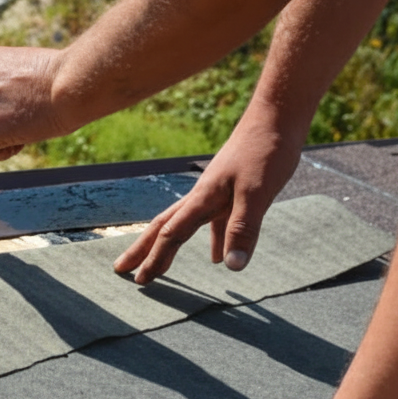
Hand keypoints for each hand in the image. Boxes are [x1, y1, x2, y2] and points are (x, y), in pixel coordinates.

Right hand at [113, 107, 305, 282]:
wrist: (277, 118)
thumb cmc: (265, 152)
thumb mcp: (257, 194)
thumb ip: (243, 229)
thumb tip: (231, 268)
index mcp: (202, 198)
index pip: (171, 233)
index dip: (156, 258)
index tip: (141, 280)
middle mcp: (202, 196)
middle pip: (164, 227)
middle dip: (142, 250)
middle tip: (120, 269)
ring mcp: (216, 193)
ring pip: (184, 224)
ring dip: (169, 245)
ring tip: (158, 265)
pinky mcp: (232, 191)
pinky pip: (213, 222)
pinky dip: (211, 240)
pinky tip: (217, 256)